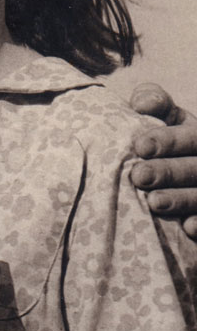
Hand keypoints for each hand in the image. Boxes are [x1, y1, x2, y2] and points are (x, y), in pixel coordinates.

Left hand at [129, 84, 196, 239]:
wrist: (178, 178)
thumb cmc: (165, 146)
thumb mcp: (167, 120)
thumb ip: (155, 104)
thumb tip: (141, 102)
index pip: (191, 136)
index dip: (169, 140)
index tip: (140, 145)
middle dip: (169, 171)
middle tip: (140, 175)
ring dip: (181, 199)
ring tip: (154, 202)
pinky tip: (187, 227)